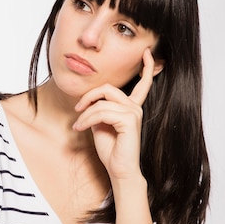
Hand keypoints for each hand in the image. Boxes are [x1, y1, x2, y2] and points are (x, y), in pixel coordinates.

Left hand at [73, 48, 155, 179]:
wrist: (119, 170)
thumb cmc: (110, 150)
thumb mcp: (100, 125)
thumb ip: (98, 110)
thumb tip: (89, 101)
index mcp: (131, 107)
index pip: (143, 84)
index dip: (147, 67)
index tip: (147, 52)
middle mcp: (135, 107)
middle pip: (107, 88)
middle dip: (88, 96)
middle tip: (77, 109)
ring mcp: (133, 113)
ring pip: (101, 102)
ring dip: (84, 114)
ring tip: (78, 126)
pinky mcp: (129, 120)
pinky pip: (101, 112)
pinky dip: (87, 119)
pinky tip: (81, 128)